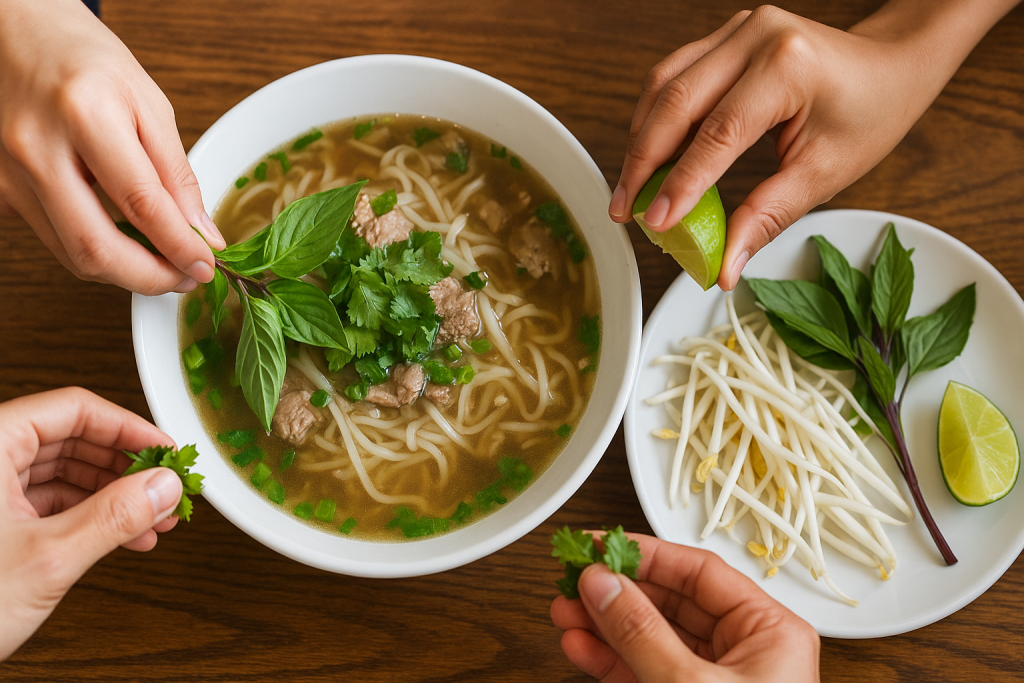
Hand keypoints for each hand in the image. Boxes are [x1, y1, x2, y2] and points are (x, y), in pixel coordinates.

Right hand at [0, 0, 224, 294]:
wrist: (17, 33)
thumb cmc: (84, 60)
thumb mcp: (149, 104)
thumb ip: (177, 174)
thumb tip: (202, 232)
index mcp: (85, 114)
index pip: (142, 205)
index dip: (180, 247)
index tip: (206, 265)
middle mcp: (37, 148)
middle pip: (96, 248)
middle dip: (150, 279)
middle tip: (186, 278)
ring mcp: (9, 174)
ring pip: (72, 255)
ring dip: (125, 271)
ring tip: (164, 262)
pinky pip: (55, 239)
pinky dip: (96, 250)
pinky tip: (125, 241)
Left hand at [0, 387, 182, 660]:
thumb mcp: (47, 558)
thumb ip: (113, 517)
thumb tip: (161, 487)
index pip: (72, 409)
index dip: (127, 427)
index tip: (163, 448)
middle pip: (72, 439)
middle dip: (125, 467)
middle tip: (163, 486)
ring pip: (65, 473)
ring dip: (114, 496)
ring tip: (152, 518)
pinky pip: (51, 503)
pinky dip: (90, 517)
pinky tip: (123, 536)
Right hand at [550, 533, 818, 682]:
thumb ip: (641, 632)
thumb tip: (603, 582)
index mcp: (769, 633)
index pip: (701, 573)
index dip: (647, 556)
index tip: (602, 546)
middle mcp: (745, 653)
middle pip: (671, 603)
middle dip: (617, 592)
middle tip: (575, 578)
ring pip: (651, 638)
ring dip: (604, 624)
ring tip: (564, 611)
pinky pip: (644, 672)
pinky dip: (610, 660)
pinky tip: (580, 645)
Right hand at [608, 2, 1018, 289]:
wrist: (892, 64)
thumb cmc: (870, 113)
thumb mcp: (824, 174)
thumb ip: (766, 218)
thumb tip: (723, 266)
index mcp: (788, 66)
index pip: (718, 132)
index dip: (680, 182)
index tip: (653, 222)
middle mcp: (757, 36)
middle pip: (676, 101)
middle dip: (642, 161)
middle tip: (624, 210)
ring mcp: (738, 29)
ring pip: (664, 83)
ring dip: (641, 138)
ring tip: (630, 188)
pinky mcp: (726, 37)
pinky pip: (674, 75)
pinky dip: (654, 117)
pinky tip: (648, 153)